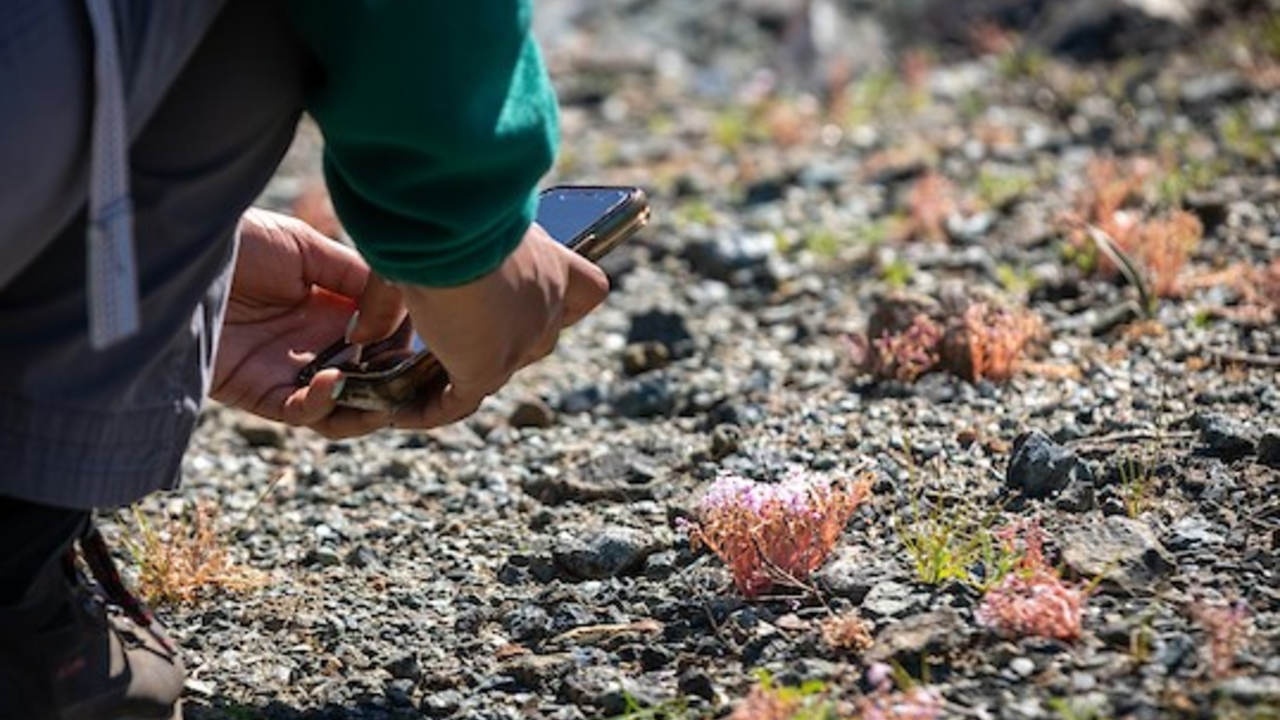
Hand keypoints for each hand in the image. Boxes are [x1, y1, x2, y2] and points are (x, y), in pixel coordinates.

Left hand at [211, 208, 402, 436]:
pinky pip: (300, 412)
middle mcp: (315, 343)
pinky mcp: (258, 391)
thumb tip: (397, 312)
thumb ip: (355, 276)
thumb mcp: (306, 248)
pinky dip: (323, 404)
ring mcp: (289, 370)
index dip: (404, 342)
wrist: (178, 252)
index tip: (422, 338)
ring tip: (383, 395)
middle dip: (395, 384)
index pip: (383, 337)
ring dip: (368, 407)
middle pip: (369, 378)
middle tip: (412, 380)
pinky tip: (334, 380)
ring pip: (342, 407)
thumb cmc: (239, 240)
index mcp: (333, 308)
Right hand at [348, 222, 608, 428]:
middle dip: (498, 340)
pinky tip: (399, 410)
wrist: (453, 220)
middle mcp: (546, 303)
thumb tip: (363, 335)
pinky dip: (430, 409)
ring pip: (499, 371)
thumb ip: (400, 290)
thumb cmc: (447, 210)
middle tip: (445, 338)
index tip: (546, 300)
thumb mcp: (433, 240)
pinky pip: (460, 400)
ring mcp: (523, 339)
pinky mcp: (490, 365)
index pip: (587, 289)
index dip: (568, 300)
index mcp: (548, 258)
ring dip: (461, 378)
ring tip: (414, 381)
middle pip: (540, 338)